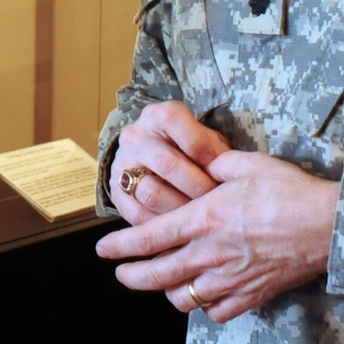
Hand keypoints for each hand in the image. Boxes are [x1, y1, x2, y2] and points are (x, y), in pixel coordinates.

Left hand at [96, 150, 339, 321]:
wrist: (329, 226)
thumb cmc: (289, 190)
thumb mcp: (246, 164)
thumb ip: (215, 165)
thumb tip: (203, 164)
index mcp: (203, 219)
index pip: (148, 238)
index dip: (120, 247)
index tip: (102, 250)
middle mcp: (210, 254)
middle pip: (157, 275)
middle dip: (132, 277)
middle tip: (121, 275)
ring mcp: (231, 279)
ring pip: (184, 299)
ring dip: (168, 293)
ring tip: (165, 284)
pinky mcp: (252, 295)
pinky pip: (218, 311)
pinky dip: (206, 306)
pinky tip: (205, 295)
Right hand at [106, 100, 229, 224]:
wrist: (156, 162)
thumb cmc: (191, 151)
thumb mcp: (207, 142)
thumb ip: (216, 154)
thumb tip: (227, 178)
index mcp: (157, 116)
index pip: (174, 121)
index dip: (201, 146)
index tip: (221, 167)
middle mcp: (134, 137)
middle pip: (166, 163)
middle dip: (197, 186)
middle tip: (217, 202)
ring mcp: (122, 166)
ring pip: (151, 193)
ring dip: (181, 210)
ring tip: (201, 218)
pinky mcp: (116, 195)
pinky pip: (139, 216)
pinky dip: (163, 225)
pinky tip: (181, 227)